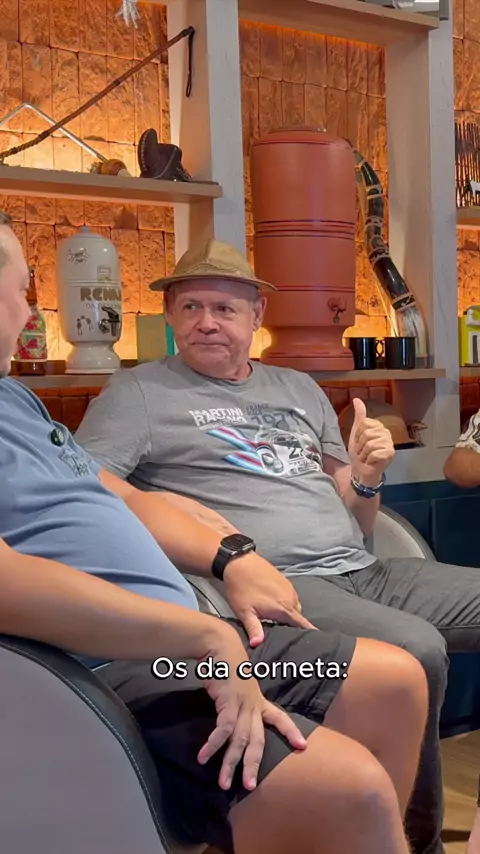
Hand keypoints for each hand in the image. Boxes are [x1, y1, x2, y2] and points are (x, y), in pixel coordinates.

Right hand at [198, 624, 307, 790]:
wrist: (220, 645)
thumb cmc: (227, 664)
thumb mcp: (237, 686)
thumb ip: (237, 702)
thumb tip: (231, 718)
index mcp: (258, 700)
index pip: (279, 717)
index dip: (290, 731)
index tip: (303, 746)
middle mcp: (253, 705)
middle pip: (258, 740)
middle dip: (254, 764)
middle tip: (250, 786)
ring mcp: (242, 704)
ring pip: (240, 740)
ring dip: (230, 763)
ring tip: (224, 784)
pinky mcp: (229, 702)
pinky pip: (222, 730)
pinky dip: (213, 745)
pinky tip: (204, 757)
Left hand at [222, 554, 316, 646]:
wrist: (240, 562)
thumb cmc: (241, 589)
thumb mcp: (245, 612)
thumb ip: (254, 629)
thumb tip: (257, 645)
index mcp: (284, 608)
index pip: (303, 624)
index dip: (310, 634)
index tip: (315, 641)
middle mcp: (291, 598)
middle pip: (298, 617)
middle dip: (294, 626)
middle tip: (284, 633)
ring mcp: (289, 588)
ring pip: (295, 606)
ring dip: (290, 613)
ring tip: (278, 620)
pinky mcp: (285, 580)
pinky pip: (291, 596)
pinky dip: (287, 603)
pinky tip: (274, 605)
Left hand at [348, 397, 394, 484]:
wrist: (362, 471)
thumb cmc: (359, 452)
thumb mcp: (355, 433)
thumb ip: (359, 417)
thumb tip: (357, 399)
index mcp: (378, 426)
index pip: (363, 424)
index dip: (357, 435)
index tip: (359, 443)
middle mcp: (386, 433)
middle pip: (366, 434)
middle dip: (360, 446)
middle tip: (363, 452)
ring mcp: (390, 443)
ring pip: (370, 444)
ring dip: (363, 454)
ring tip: (366, 457)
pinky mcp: (390, 454)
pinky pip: (374, 453)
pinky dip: (368, 460)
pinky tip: (371, 462)